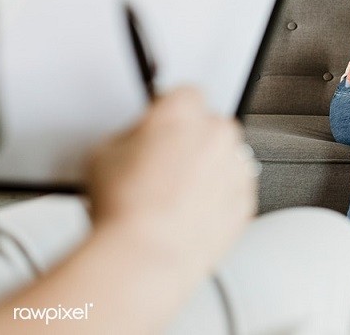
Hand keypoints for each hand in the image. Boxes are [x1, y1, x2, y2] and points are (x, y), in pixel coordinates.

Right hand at [86, 87, 256, 274]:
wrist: (147, 255)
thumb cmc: (125, 209)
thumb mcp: (103, 153)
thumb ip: (131, 134)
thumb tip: (139, 137)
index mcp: (183, 112)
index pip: (184, 94)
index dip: (169, 111)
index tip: (160, 126)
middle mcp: (217, 132)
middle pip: (208, 125)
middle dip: (190, 141)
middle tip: (162, 167)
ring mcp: (236, 166)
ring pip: (225, 157)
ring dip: (207, 169)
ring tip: (174, 196)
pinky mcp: (246, 198)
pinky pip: (234, 189)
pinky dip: (218, 197)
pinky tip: (189, 212)